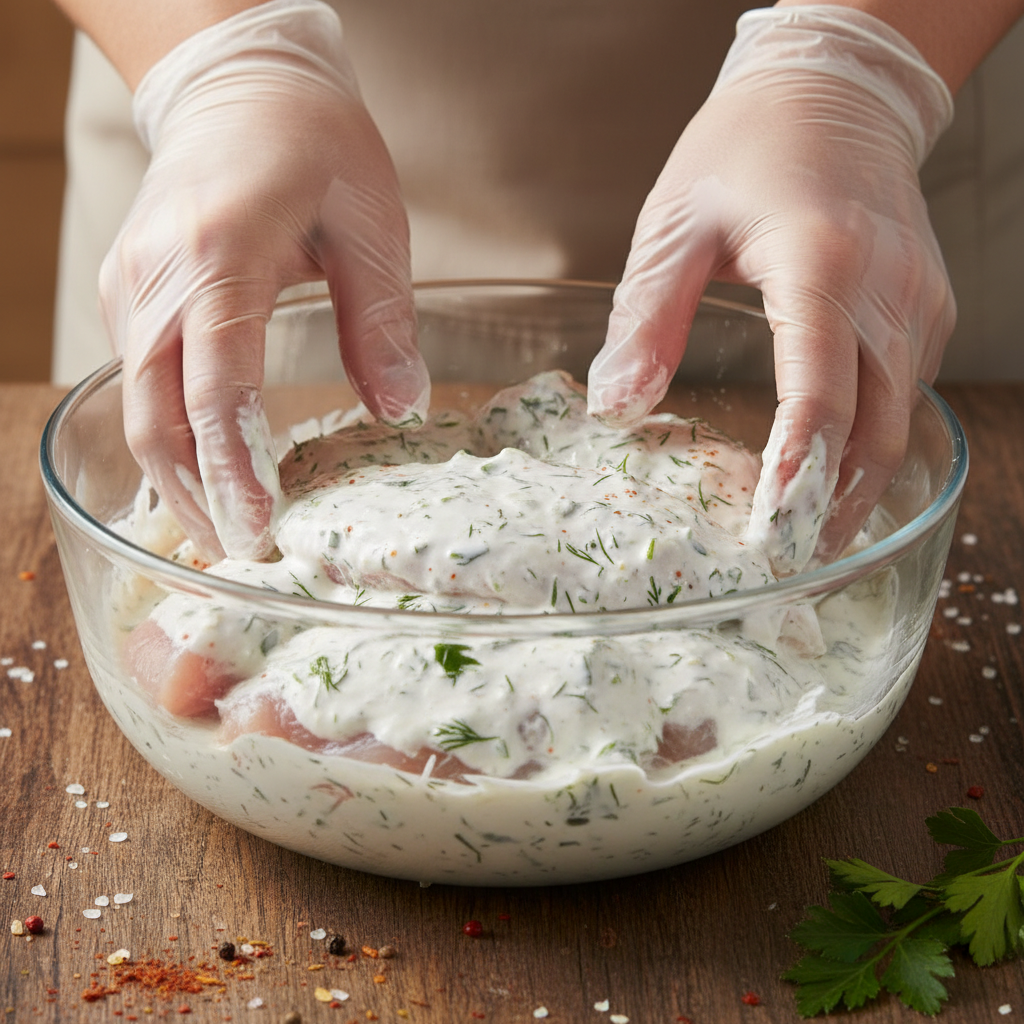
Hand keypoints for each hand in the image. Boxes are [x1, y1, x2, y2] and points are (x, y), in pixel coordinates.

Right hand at [101, 0, 428, 559]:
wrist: (239, 85)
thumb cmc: (313, 142)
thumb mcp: (371, 219)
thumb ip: (381, 318)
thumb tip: (401, 407)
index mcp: (221, 250)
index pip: (217, 384)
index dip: (234, 467)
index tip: (259, 529)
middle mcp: (158, 276)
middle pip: (158, 417)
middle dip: (199, 497)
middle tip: (246, 556)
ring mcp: (131, 287)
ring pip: (140, 411)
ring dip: (181, 480)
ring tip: (229, 535)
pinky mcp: (129, 296)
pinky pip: (142, 385)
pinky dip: (173, 440)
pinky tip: (208, 475)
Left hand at [587, 7, 954, 573]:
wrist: (834, 91)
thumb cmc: (746, 148)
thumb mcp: (675, 223)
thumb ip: (646, 318)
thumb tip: (617, 405)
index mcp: (821, 265)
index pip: (820, 394)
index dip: (798, 471)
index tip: (773, 531)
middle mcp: (887, 290)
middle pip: (876, 428)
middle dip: (836, 503)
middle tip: (792, 563)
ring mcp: (918, 300)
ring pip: (901, 419)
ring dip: (859, 482)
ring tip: (811, 534)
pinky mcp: (926, 306)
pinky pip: (908, 389)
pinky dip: (873, 438)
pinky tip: (834, 469)